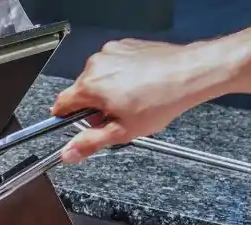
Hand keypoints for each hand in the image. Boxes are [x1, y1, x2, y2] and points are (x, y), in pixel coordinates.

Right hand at [51, 39, 225, 163]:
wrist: (190, 73)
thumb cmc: (161, 99)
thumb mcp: (123, 131)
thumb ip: (90, 143)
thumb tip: (69, 154)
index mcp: (90, 86)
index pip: (60, 104)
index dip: (64, 118)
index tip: (72, 124)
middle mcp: (96, 65)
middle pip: (81, 91)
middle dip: (93, 106)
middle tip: (115, 118)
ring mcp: (111, 52)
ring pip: (99, 78)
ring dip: (108, 91)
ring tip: (132, 102)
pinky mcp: (126, 46)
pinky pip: (114, 65)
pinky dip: (121, 76)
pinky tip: (139, 87)